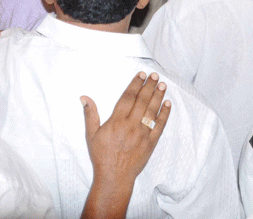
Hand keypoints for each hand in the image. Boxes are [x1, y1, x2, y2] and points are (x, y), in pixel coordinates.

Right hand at [80, 72, 170, 218]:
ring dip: (158, 96)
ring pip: (152, 111)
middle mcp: (131, 125)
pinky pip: (160, 126)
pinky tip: (168, 104)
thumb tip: (84, 97)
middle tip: (154, 75)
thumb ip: (90, 114)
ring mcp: (142, 134)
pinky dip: (165, 114)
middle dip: (149, 86)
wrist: (114, 177)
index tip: (140, 75)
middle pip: (142, 101)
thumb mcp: (91, 135)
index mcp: (116, 121)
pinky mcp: (151, 143)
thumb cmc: (101, 156)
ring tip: (162, 85)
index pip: (128, 97)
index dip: (135, 84)